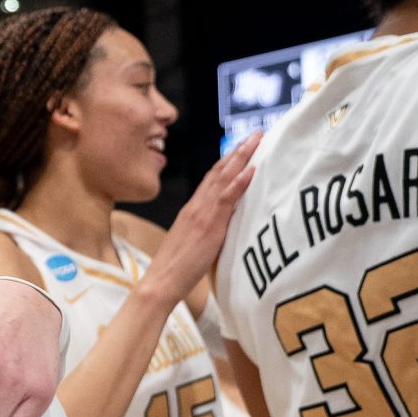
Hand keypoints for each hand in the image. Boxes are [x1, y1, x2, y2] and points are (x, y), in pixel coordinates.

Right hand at [136, 130, 260, 305]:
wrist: (160, 282)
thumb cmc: (174, 270)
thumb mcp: (191, 244)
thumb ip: (204, 231)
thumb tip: (219, 228)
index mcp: (191, 210)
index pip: (211, 179)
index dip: (227, 162)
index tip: (241, 147)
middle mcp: (196, 206)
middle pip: (219, 171)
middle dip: (238, 151)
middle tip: (256, 134)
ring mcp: (202, 214)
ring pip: (224, 178)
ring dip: (242, 157)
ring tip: (257, 140)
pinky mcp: (208, 225)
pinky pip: (226, 199)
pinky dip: (239, 182)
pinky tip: (251, 169)